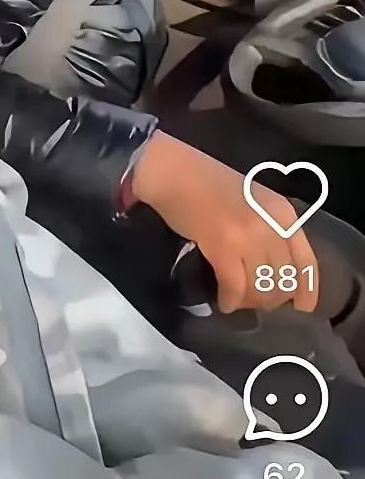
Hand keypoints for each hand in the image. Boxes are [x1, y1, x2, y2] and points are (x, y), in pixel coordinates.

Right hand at [130, 132, 319, 314]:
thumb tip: (271, 269)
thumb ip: (268, 229)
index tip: (301, 308)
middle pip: (283, 279)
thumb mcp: (253, 203)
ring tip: (237, 302)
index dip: (306, 290)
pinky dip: (230, 299)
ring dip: (250, 302)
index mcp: (283, 214)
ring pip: (261, 287)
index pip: (306, 261)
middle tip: (253, 303)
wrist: (173, 170)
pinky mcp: (223, 246)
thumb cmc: (208, 184)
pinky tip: (223, 302)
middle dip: (270, 299)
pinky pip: (235, 285)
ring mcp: (249, 236)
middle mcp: (272, 226)